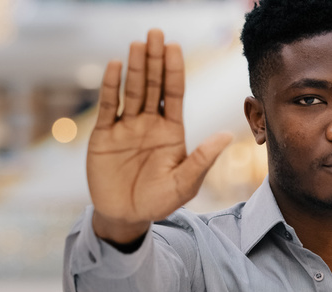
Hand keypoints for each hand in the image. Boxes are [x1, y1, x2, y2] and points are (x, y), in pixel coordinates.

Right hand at [88, 29, 231, 242]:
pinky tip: (114, 66)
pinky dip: (110, 87)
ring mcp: (126, 127)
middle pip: (153, 85)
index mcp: (171, 131)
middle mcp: (150, 123)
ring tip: (138, 43)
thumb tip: (227, 135)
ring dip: (135, 67)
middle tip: (155, 33)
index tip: (174, 47)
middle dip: (154, 60)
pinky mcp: (104, 135)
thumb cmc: (160, 201)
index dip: (174, 70)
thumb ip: (203, 158)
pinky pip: (109, 107)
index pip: (173, 94)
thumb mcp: (186, 182)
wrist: (128, 216)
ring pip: (132, 91)